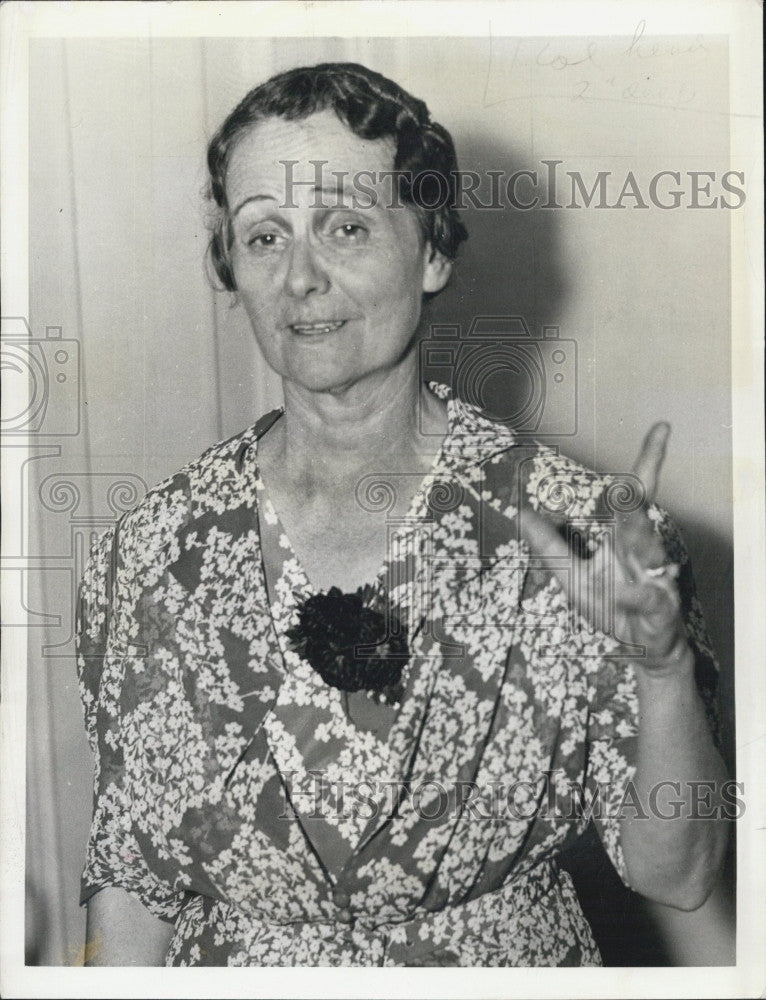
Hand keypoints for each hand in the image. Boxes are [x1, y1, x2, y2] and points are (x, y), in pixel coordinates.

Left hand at [519, 423, 690, 672]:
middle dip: (632, 496)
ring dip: (638, 531)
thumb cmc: (614, 606)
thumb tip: (521, 513)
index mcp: (625, 537)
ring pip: (647, 548)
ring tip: (630, 506)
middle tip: (626, 477)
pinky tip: (624, 592)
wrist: (647, 647)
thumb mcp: (571, 577)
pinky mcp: (660, 607)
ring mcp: (654, 577)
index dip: (648, 461)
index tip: (662, 427)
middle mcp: (642, 550)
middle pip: (639, 515)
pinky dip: (634, 595)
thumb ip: (549, 545)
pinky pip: (646, 597)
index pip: (635, 494)